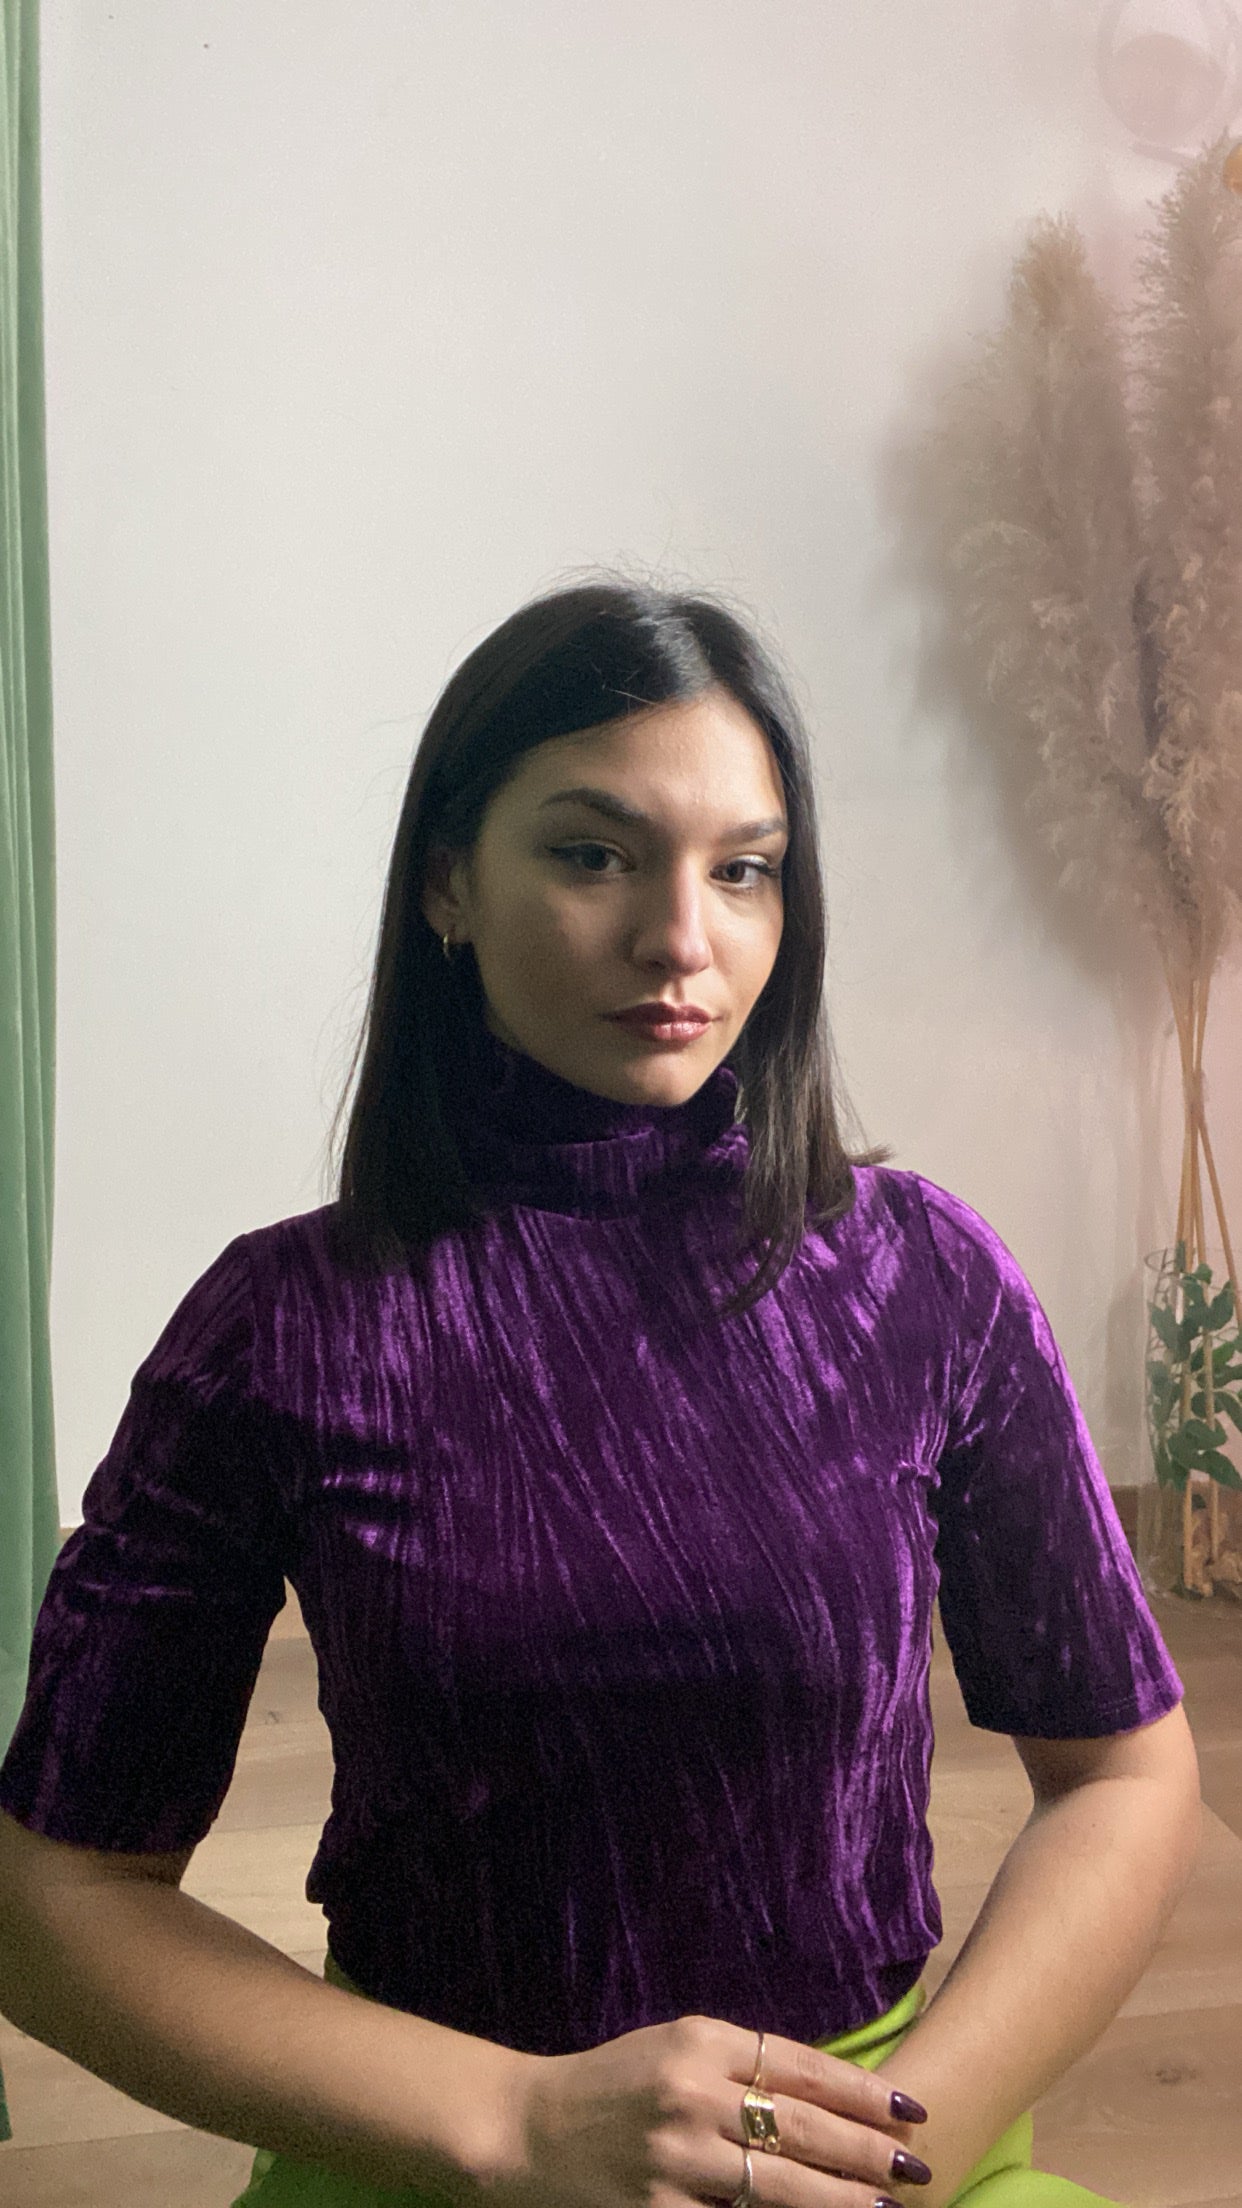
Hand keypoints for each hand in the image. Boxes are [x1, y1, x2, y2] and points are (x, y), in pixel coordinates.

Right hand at [488, 2011, 931, 2207]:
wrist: (526, 2131)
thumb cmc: (613, 2084)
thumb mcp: (677, 2045)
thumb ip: (744, 2062)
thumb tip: (830, 2093)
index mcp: (700, 2042)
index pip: (803, 2066)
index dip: (863, 2092)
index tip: (910, 2110)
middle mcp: (691, 2096)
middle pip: (803, 2127)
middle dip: (869, 2153)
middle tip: (919, 2168)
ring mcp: (675, 2160)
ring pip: (781, 2187)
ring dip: (841, 2202)